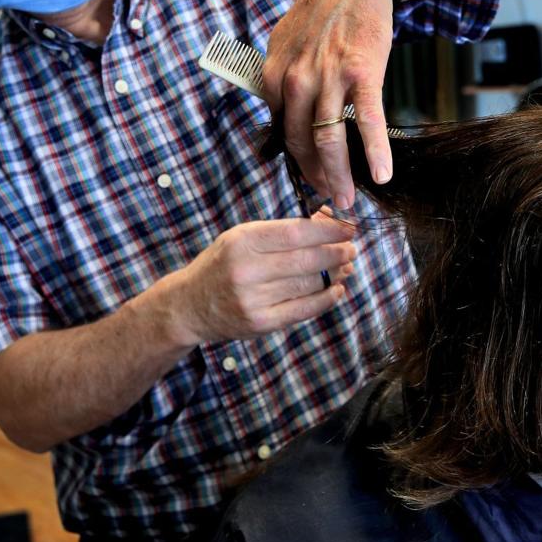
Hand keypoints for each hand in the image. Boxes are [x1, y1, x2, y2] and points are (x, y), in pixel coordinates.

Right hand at [173, 212, 356, 342]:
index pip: (296, 232)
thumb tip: (328, 219)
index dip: (328, 230)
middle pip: (306, 260)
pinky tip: (336, 289)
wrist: (189, 305)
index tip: (348, 228)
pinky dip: (325, 299)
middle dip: (337, 253)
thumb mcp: (243, 237)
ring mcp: (253, 298)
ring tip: (346, 266)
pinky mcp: (261, 322)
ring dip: (334, 275)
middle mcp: (247, 269)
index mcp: (243, 241)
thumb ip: (283, 229)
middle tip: (352, 249)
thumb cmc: (223, 264)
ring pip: (308, 284)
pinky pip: (303, 309)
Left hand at [263, 0, 394, 208]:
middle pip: (303, 144)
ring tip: (347, 200)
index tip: (311, 180)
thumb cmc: (321, 12)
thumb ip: (279, 80)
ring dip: (339, 177)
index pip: (283, 133)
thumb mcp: (284, 44)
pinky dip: (377, 152)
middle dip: (316, 179)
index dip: (298, 163)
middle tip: (328, 200)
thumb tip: (280, 112)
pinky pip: (369, 122)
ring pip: (330, 141)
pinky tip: (384, 175)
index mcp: (274, 77)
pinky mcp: (364, 74)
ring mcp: (330, 79)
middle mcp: (297, 81)